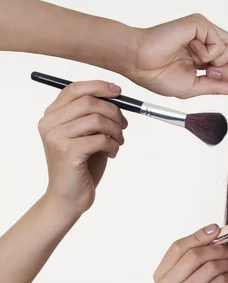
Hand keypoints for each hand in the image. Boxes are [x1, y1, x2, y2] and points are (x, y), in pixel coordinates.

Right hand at [38, 81, 126, 215]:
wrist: (69, 196)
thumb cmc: (82, 165)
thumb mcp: (87, 135)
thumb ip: (94, 115)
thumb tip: (117, 97)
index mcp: (52, 115)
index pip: (75, 89)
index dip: (99, 87)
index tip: (119, 92)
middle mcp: (49, 124)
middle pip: (89, 102)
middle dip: (114, 112)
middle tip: (123, 126)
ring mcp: (56, 137)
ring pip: (97, 119)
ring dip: (116, 130)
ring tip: (118, 142)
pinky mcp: (67, 152)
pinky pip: (100, 139)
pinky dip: (113, 145)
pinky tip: (113, 153)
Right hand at [128, 14, 227, 98]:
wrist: (139, 64)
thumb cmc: (157, 74)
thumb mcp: (195, 87)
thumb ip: (218, 87)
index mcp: (206, 58)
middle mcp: (207, 42)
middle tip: (211, 75)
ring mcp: (205, 32)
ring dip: (222, 64)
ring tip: (202, 66)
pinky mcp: (200, 24)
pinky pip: (220, 42)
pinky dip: (210, 53)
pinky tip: (192, 51)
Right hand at [153, 224, 227, 282]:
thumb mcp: (195, 281)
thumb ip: (199, 259)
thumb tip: (217, 231)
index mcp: (161, 278)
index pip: (178, 247)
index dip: (199, 235)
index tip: (218, 229)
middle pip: (195, 254)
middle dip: (219, 249)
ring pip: (210, 267)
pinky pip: (220, 280)